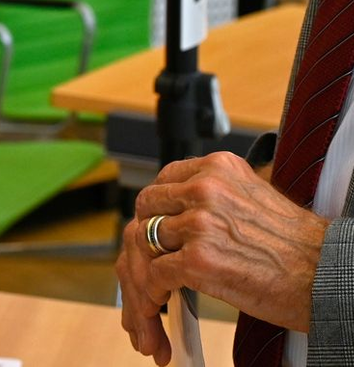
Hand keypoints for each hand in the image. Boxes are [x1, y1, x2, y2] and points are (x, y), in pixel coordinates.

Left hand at [116, 153, 327, 363]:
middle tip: (150, 261)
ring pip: (146, 241)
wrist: (327, 276)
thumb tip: (182, 207)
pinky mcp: (198, 260)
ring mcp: (199, 223)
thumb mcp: (251, 197)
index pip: (164, 180)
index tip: (157, 226)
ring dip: (145, 269)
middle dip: (144, 237)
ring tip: (152, 291)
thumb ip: (215, 194)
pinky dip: (153, 292)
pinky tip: (161, 304)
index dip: (156, 208)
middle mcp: (204, 187)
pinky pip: (156, 273)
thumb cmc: (296, 246)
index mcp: (217, 168)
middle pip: (147, 207)